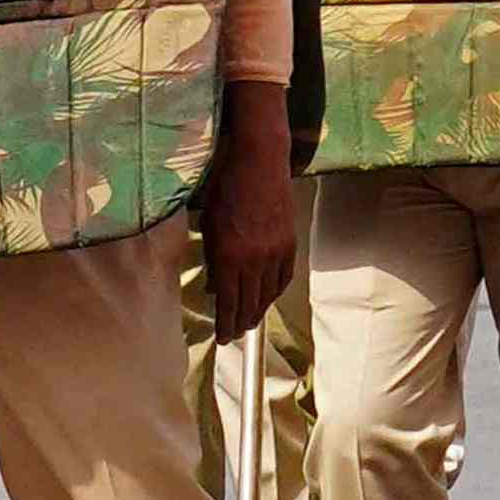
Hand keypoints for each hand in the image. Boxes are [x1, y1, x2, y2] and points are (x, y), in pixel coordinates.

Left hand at [198, 105, 297, 334]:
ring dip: (259, 311)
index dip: (226, 324)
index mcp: (229, 256)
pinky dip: (275, 291)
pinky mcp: (290, 243)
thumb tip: (214, 286)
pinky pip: (284, 277)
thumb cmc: (225, 187)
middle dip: (241, 322)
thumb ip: (212, 258)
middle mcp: (254, 260)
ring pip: (268, 294)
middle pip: (249, 303)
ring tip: (250, 321)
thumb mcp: (208, 224)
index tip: (223, 337)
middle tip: (235, 334)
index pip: (228, 302)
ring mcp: (275, 253)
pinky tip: (268, 297)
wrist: (259, 162)